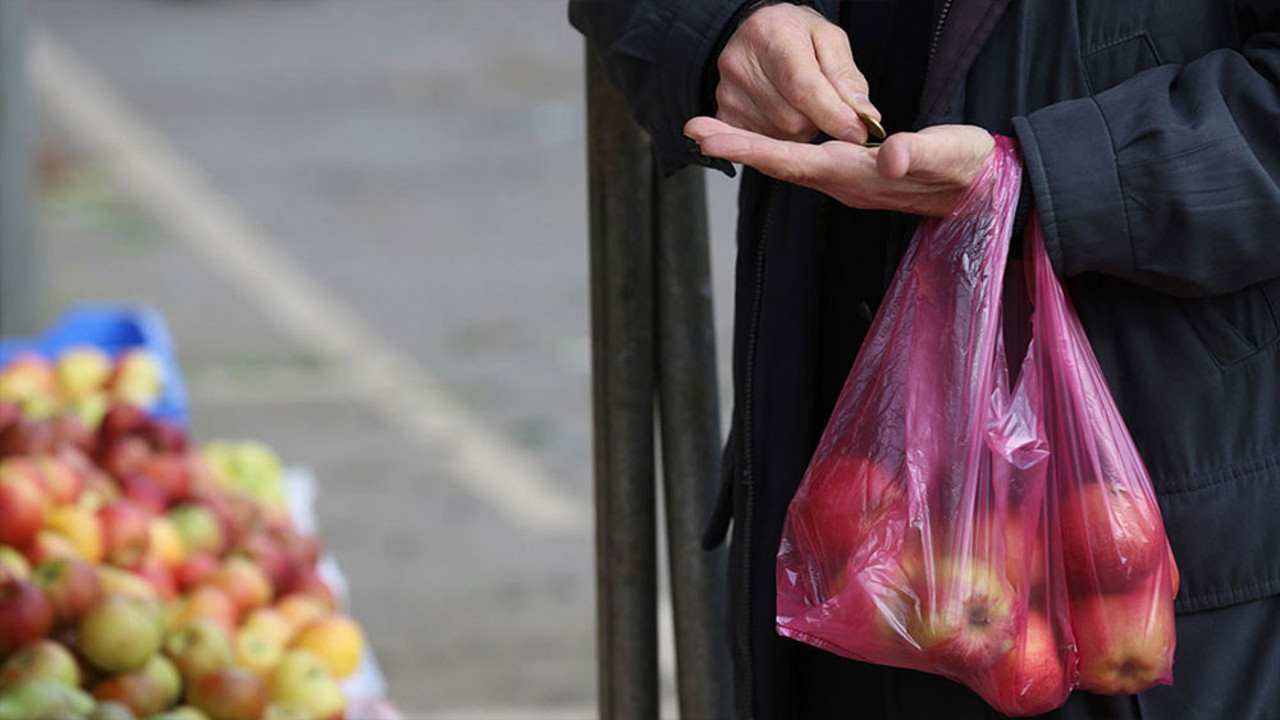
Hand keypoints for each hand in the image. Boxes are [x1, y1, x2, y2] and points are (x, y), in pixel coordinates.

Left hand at [684, 118, 995, 216]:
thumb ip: (922, 153)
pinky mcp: (854, 175)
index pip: (795, 161)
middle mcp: (844, 183)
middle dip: (737, 148)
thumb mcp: (953, 154)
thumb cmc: (971, 169)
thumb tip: (888, 157)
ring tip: (711, 131)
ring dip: (749, 149)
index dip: (752, 149)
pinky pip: (802, 163)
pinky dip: (773, 150)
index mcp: (859, 176)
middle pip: (781, 165)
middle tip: (693, 129)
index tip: (711, 139)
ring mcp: (847, 182)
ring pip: (788, 165)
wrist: (986, 193)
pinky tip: (756, 139)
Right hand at [715, 3, 878, 144]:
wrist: (756, 32)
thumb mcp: (829, 40)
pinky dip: (780, 135)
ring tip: (796, 102)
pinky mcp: (724, 115)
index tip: (856, 132)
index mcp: (772, 37)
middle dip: (816, 120)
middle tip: (819, 101)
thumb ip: (847, 78)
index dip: (833, 115)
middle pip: (792, 120)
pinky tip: (780, 111)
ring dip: (799, 129)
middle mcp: (741, 65)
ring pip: (780, 136)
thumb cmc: (794, 34)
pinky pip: (763, 143)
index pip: (803, 87)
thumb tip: (864, 116)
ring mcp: (728, 94)